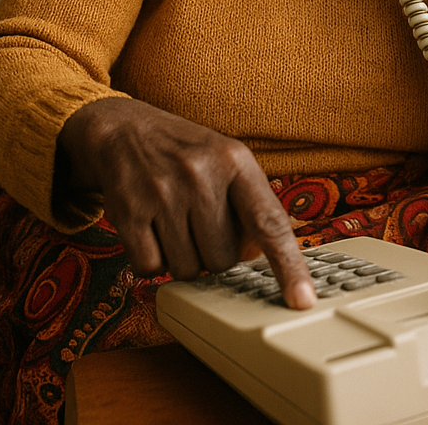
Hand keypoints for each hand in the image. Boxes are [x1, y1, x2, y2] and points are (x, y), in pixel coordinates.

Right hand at [56, 98, 315, 308]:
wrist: (125, 129)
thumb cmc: (187, 152)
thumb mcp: (227, 161)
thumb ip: (251, 205)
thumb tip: (260, 256)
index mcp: (235, 160)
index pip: (269, 222)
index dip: (288, 265)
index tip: (302, 299)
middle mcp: (200, 174)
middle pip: (224, 259)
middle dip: (214, 252)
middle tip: (200, 221)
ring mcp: (163, 193)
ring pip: (188, 269)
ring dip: (183, 258)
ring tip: (175, 220)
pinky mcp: (129, 211)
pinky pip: (151, 268)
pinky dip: (152, 259)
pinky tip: (152, 228)